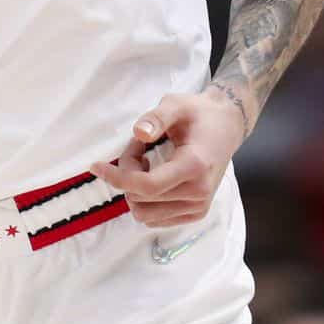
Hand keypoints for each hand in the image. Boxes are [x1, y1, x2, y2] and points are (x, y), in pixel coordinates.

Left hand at [90, 86, 250, 227]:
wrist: (227, 127)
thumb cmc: (199, 113)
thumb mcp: (177, 104)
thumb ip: (156, 117)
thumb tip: (138, 133)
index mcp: (193, 167)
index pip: (146, 186)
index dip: (117, 178)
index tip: (96, 166)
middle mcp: (197, 193)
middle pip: (141, 198)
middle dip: (128, 173)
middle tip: (139, 147)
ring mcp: (197, 207)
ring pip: (144, 214)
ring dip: (135, 189)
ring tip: (147, 162)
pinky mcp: (195, 213)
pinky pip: (155, 219)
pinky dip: (146, 200)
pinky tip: (155, 176)